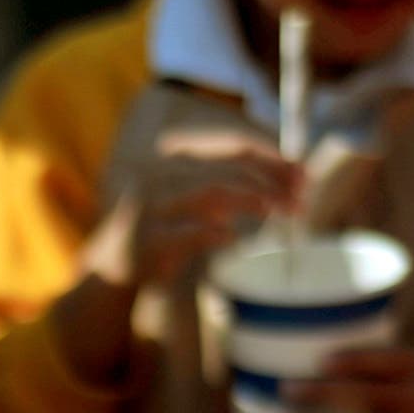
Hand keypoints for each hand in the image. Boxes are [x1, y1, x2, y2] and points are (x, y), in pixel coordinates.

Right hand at [79, 125, 302, 294]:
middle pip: (227, 169)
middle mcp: (161, 175)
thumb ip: (230, 184)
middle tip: (299, 201)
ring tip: (275, 209)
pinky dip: (210, 232)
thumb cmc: (163, 231)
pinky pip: (185, 232)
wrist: (111, 266)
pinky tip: (230, 235)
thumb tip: (293, 175)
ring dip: (249, 199)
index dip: (272, 158)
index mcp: (175, 159)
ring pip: (209, 193)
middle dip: (269, 183)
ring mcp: (151, 207)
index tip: (303, 174)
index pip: (232, 146)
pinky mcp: (144, 241)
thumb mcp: (193, 199)